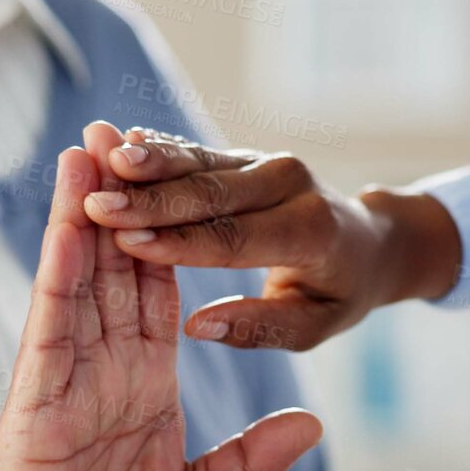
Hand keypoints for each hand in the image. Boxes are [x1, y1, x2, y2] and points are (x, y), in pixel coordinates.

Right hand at [0, 123, 323, 470]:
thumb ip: (249, 464)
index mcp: (142, 385)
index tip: (183, 180)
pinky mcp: (36, 401)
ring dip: (81, 212)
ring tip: (87, 145)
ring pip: (77, 279)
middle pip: (113, 266)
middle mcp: (102, 370)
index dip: (170, 235)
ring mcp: (66, 379)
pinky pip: (50, 325)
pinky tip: (68, 222)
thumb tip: (309, 424)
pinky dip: (58, 271)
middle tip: (122, 129)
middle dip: (121, 199)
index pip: (158, 293)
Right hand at [81, 129, 463, 350]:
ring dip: (148, 161)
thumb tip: (197, 326)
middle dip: (150, 197)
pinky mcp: (247, 157)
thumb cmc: (339, 293)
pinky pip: (198, 153)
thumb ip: (259, 327)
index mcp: (310, 232)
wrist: (372, 239)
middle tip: (97, 201)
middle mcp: (291, 186)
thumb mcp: (314, 326)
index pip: (234, 238)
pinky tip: (120, 143)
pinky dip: (159, 149)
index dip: (178, 240)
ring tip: (102, 156)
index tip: (127, 241)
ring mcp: (268, 164)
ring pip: (200, 162)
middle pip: (210, 192)